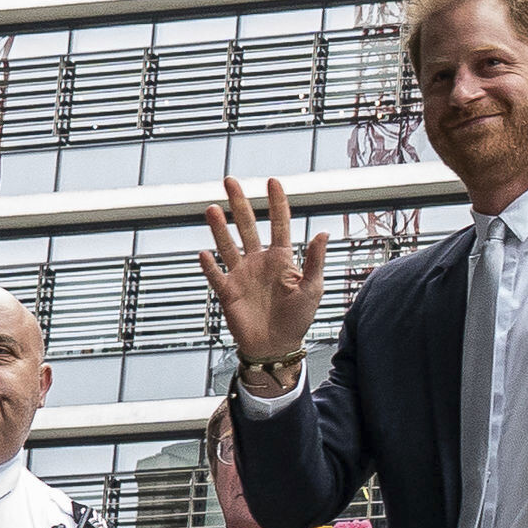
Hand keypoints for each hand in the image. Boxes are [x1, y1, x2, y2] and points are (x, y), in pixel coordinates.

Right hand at [196, 174, 327, 380]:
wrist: (277, 346)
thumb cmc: (298, 319)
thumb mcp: (313, 288)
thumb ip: (316, 261)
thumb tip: (323, 233)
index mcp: (282, 258)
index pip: (278, 223)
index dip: (276, 203)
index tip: (272, 182)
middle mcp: (259, 261)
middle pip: (247, 225)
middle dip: (239, 203)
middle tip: (230, 181)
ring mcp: (242, 275)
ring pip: (228, 245)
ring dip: (219, 228)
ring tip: (212, 208)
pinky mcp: (228, 292)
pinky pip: (216, 275)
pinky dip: (209, 266)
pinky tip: (204, 253)